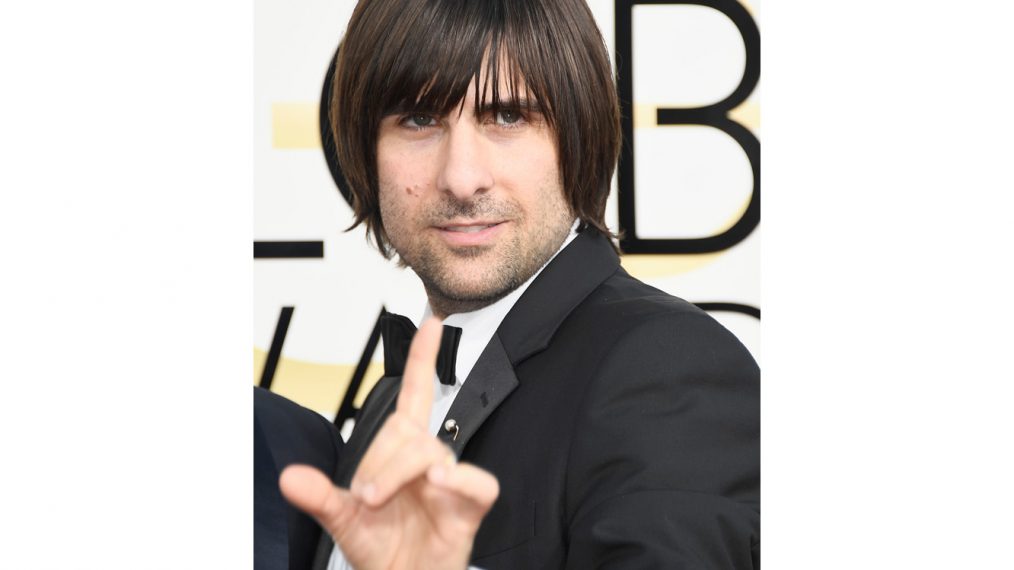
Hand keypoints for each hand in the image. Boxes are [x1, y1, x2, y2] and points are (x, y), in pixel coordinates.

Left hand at [279, 318, 498, 569]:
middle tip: (365, 498)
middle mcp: (429, 460)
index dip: (423, 359)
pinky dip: (459, 480)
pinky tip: (437, 482)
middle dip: (382, 464)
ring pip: (433, 455)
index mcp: (401, 451)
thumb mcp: (343, 520)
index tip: (433, 323)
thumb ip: (319, 497)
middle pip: (410, 434)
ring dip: (401, 473)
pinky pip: (478, 483)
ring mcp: (451, 483)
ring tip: (380, 501)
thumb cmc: (382, 547)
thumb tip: (287, 477)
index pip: (416, 394)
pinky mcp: (470, 507)